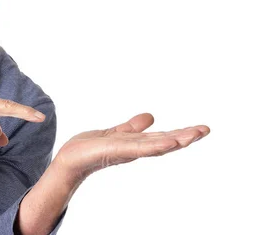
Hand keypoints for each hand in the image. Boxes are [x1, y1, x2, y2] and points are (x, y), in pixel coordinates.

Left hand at [54, 113, 209, 183]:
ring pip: (155, 145)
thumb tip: (151, 117)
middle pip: (164, 142)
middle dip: (185, 136)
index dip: (182, 133)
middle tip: (206, 130)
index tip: (202, 128)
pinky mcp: (115, 151)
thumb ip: (132, 127)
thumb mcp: (117, 132)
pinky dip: (153, 145)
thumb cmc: (91, 148)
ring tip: (194, 135)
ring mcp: (127, 151)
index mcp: (137, 143)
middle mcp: (135, 149)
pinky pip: (137, 147)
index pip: (164, 137)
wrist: (71, 158)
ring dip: (175, 140)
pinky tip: (167, 142)